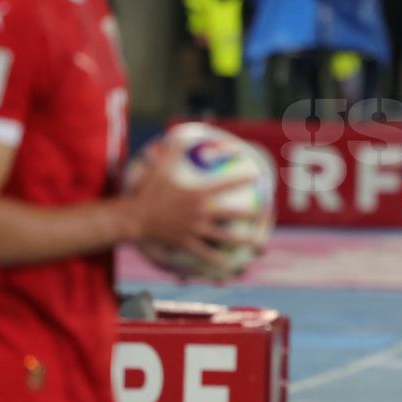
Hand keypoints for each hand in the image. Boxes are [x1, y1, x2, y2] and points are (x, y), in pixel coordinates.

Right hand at [127, 139, 262, 269]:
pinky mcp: (186, 243)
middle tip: (267, 216)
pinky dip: (218, 261)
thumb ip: (172, 151)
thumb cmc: (148, 192)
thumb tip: (178, 133)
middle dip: (252, 215)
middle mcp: (199, 212)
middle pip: (232, 214)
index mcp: (197, 194)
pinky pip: (205, 254)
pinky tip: (230, 267)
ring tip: (259, 245)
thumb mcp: (160, 168)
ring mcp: (194, 229)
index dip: (241, 180)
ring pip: (224, 237)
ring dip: (244, 241)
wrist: (134, 218)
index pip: (224, 185)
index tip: (256, 176)